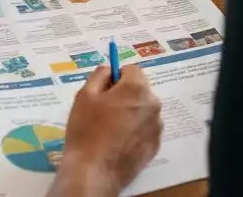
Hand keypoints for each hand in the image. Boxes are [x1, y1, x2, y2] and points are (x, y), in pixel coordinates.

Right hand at [51, 66, 162, 196]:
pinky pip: (145, 128)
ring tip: (111, 128)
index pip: (132, 70)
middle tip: (105, 110)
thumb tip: (110, 71)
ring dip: (132, 112)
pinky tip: (119, 141)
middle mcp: (153, 105)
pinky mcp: (155, 146)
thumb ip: (100, 75)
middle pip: (139, 90)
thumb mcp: (85, 94)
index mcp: (137, 88)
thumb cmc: (87, 130)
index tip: (105, 91)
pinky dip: (135, 130)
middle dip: (125, 94)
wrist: (94, 172)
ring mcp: (156, 128)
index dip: (117, 77)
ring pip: (143, 109)